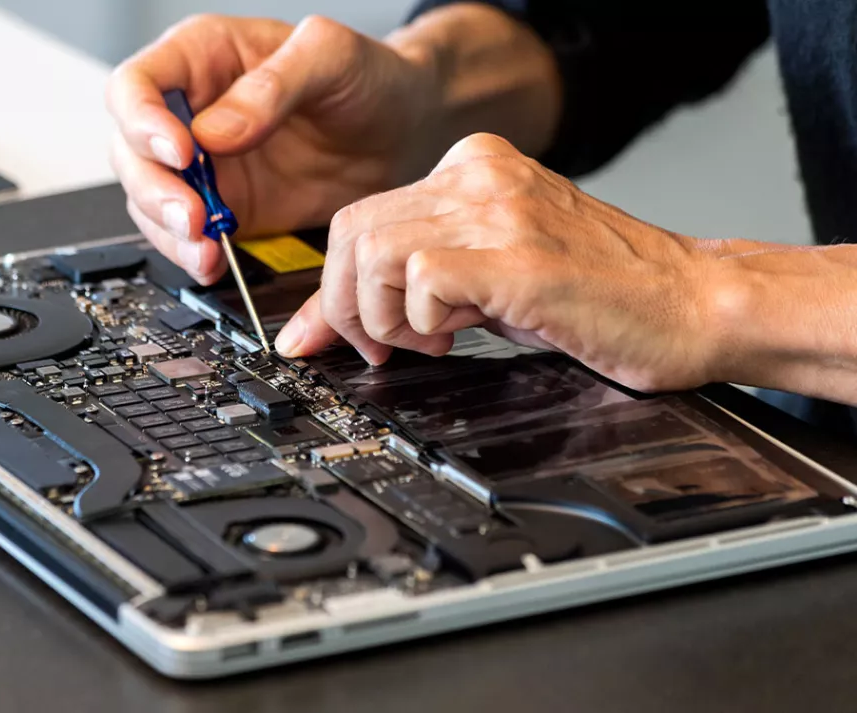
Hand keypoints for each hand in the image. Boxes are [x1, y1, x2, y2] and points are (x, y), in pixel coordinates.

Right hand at [106, 7, 560, 283]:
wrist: (405, 131)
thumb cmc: (369, 77)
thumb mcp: (330, 58)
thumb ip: (273, 87)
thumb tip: (215, 131)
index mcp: (203, 57)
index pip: (137, 84)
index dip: (142, 121)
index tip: (181, 152)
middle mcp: (191, 111)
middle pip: (131, 150)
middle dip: (154, 189)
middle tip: (192, 217)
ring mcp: (205, 166)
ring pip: (149, 200)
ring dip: (168, 230)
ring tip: (206, 248)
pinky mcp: (224, 209)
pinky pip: (185, 236)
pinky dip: (191, 253)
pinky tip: (213, 260)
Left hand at [276, 133, 726, 392]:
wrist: (695, 305)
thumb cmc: (603, 297)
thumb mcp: (492, 277)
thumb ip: (418, 283)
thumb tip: (339, 324)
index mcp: (474, 169)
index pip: (361, 216)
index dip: (335, 286)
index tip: (327, 334)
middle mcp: (480, 177)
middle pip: (351, 231)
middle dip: (347, 306)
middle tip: (385, 346)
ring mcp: (500, 211)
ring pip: (373, 250)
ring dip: (382, 314)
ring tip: (429, 340)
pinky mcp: (519, 256)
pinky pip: (420, 278)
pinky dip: (421, 321)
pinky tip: (460, 335)